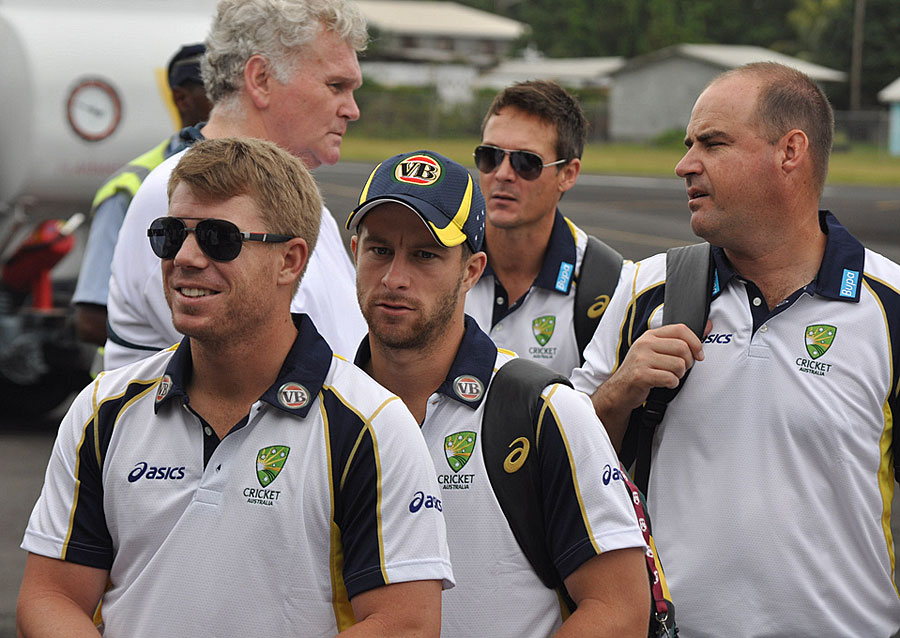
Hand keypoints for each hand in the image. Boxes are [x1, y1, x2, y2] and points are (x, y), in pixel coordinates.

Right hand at [590, 321, 707, 448]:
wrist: (619, 390)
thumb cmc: (641, 370)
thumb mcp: (656, 351)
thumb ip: (679, 340)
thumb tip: (709, 327)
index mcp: (650, 336)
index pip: (680, 329)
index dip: (696, 342)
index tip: (699, 354)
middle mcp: (644, 344)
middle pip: (682, 348)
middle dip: (688, 362)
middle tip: (681, 369)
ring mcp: (641, 359)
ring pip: (679, 364)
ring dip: (679, 375)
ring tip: (670, 376)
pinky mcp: (641, 375)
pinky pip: (670, 378)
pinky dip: (672, 384)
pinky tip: (664, 383)